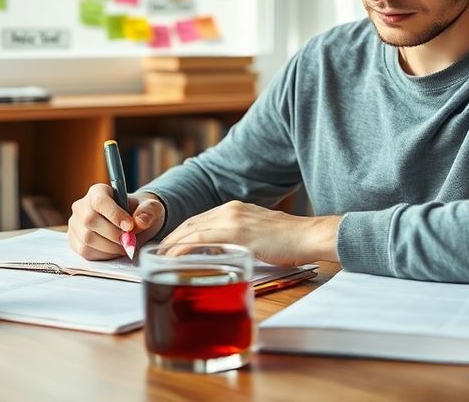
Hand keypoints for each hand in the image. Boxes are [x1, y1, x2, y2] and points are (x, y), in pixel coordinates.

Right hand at [67, 184, 164, 259]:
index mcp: (98, 191)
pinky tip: (114, 250)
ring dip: (110, 247)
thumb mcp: (152, 208)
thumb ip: (149, 211)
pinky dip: (103, 255)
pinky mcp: (75, 241)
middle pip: (90, 221)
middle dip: (113, 234)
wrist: (133, 226)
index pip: (99, 201)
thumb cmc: (140, 213)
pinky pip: (85, 251)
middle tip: (130, 240)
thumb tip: (140, 220)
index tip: (129, 226)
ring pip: (87, 238)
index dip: (113, 214)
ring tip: (124, 245)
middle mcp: (82, 206)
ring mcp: (75, 224)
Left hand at [161, 200, 340, 266]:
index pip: (200, 220)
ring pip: (191, 229)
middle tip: (158, 255)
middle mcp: (230, 209)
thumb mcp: (259, 237)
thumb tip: (224, 254)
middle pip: (191, 223)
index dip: (182, 233)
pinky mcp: (237, 232)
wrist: (310, 236)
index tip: (170, 247)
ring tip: (159, 259)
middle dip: (171, 239)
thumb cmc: (290, 242)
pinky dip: (183, 248)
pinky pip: (200, 239)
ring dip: (172, 244)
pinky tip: (173, 258)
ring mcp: (233, 219)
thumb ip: (239, 240)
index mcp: (235, 209)